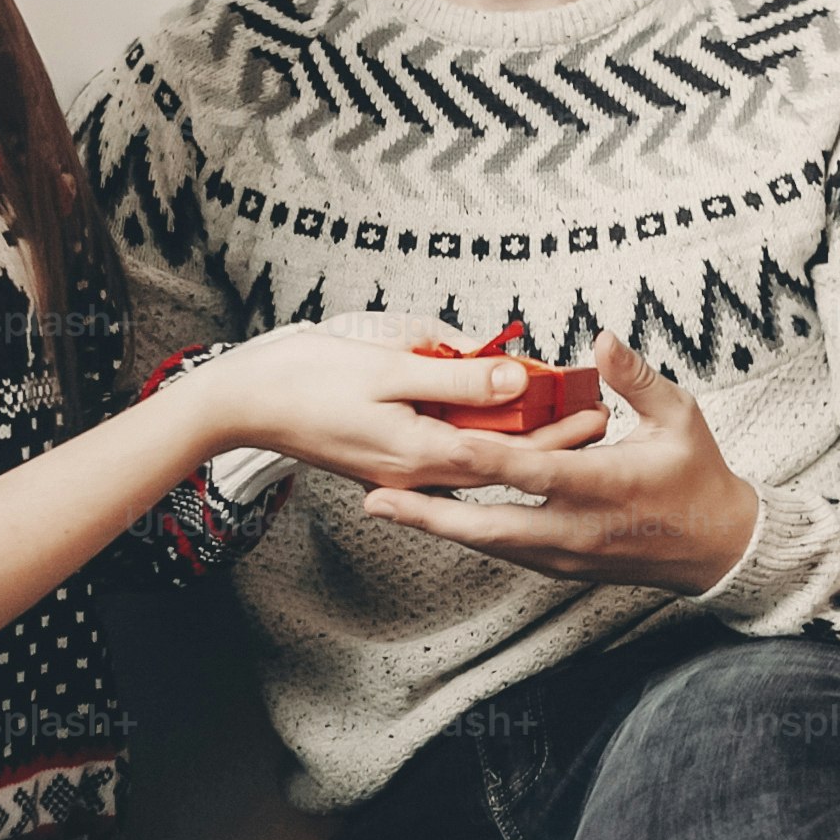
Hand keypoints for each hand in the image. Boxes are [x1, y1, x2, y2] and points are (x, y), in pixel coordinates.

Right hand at [176, 325, 593, 491]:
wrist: (240, 403)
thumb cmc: (306, 380)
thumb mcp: (390, 369)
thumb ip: (457, 378)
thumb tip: (517, 377)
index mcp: (423, 454)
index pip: (510, 449)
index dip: (558, 430)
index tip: (599, 410)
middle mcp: (416, 470)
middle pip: (501, 455)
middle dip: (549, 433)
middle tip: (597, 412)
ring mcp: (400, 466)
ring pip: (474, 450)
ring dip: (516, 429)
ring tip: (559, 409)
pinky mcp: (385, 455)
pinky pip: (444, 445)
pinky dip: (475, 428)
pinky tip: (492, 411)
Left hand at [357, 336, 756, 592]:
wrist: (716, 547)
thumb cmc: (696, 475)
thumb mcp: (680, 416)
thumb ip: (636, 378)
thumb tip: (602, 338)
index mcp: (605, 487)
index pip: (532, 473)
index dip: (482, 459)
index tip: (438, 444)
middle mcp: (578, 529)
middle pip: (490, 528)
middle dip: (430, 517)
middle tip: (376, 500)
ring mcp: (567, 555)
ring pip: (491, 544)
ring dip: (439, 527)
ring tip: (387, 506)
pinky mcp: (562, 566)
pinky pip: (506, 550)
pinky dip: (468, 534)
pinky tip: (435, 517)